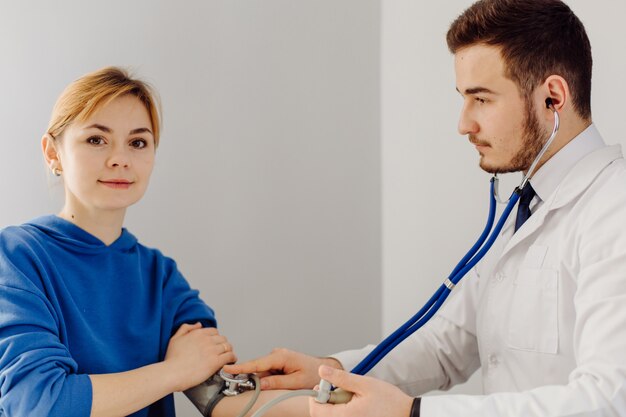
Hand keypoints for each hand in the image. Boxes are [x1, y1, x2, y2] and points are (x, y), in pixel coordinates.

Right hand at [164, 323, 236, 391]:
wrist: (171, 373)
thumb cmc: (172, 360)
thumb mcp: (175, 339)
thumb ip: (186, 328)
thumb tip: (198, 324)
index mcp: (198, 333)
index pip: (214, 331)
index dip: (215, 338)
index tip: (215, 344)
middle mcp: (207, 340)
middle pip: (222, 338)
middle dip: (223, 344)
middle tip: (222, 351)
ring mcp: (212, 350)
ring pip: (228, 346)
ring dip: (229, 351)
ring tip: (228, 356)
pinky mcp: (216, 361)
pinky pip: (230, 356)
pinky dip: (232, 358)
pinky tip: (231, 361)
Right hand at [222, 348, 341, 389]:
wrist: (323, 369)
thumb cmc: (313, 373)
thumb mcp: (296, 381)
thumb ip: (277, 382)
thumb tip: (260, 383)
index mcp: (281, 356)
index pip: (257, 363)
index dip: (241, 367)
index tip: (228, 368)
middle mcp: (277, 354)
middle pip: (257, 368)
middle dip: (251, 378)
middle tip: (247, 386)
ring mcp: (277, 357)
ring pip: (262, 371)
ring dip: (263, 380)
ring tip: (280, 385)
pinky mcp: (278, 362)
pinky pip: (267, 372)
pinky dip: (267, 378)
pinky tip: (278, 383)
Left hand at [309, 365, 412, 416]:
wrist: (408, 414)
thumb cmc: (390, 400)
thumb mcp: (365, 384)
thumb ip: (341, 378)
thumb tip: (322, 371)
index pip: (316, 410)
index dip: (317, 396)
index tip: (326, 385)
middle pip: (324, 414)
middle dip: (329, 399)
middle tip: (343, 389)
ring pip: (334, 416)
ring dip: (338, 405)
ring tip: (354, 397)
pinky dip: (346, 410)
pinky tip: (358, 404)